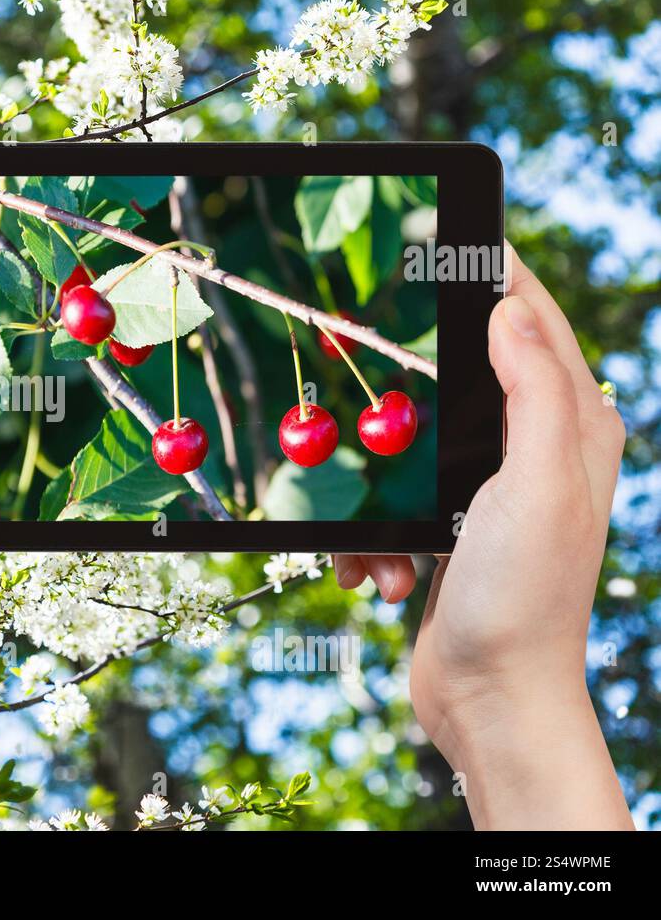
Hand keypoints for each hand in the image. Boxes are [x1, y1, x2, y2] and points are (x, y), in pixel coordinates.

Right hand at [335, 244, 631, 828]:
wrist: (491, 700)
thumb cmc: (524, 595)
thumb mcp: (534, 483)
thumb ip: (533, 392)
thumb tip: (509, 307)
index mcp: (573, 429)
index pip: (536, 322)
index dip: (496, 274)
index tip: (445, 236)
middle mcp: (536, 454)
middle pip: (464, 375)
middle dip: (406, 389)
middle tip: (364, 373)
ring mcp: (488, 495)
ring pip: (411, 445)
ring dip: (378, 489)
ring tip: (381, 538)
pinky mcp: (448, 532)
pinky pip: (391, 504)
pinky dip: (373, 535)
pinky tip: (379, 573)